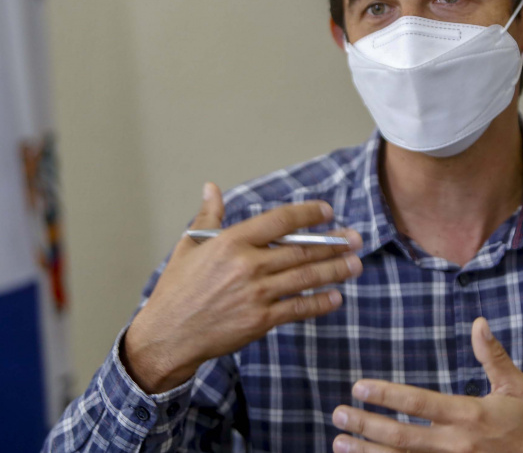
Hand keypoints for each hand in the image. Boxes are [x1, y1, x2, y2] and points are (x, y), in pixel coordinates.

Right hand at [123, 182, 362, 393]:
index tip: (327, 211)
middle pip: (300, 249)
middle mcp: (247, 265)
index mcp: (231, 242)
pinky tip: (335, 296)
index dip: (307, 214)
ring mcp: (256, 294)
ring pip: (305, 277)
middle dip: (332, 243)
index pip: (279, 221)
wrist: (168, 335)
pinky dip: (319, 302)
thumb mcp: (189, 246)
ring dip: (334, 270)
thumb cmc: (177, 290)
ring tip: (355, 264)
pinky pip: (297, 308)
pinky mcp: (260, 320)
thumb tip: (211, 188)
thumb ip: (208, 216)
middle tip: (354, 239)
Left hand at [331, 317, 522, 452]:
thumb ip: (493, 355)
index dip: (387, 395)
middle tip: (337, 415)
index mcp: (470, 415)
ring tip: (339, 443)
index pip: (421, 403)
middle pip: (403, 437)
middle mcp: (456, 444)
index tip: (359, 387)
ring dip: (368, 452)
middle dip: (367, 426)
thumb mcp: (515, 385)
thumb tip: (479, 322)